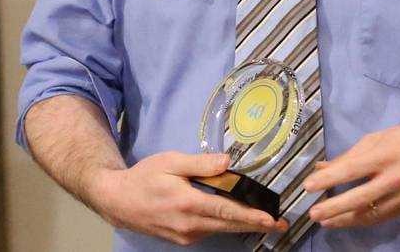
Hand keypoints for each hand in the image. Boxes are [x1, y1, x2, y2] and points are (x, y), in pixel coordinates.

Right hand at [89, 151, 288, 244]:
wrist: (119, 200)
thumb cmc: (145, 176)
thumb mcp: (171, 162)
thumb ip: (201, 164)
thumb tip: (228, 162)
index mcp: (189, 204)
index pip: (227, 211)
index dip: (251, 216)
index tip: (271, 219)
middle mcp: (190, 225)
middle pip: (230, 225)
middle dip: (257, 225)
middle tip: (281, 224)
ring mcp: (186, 235)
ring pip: (220, 229)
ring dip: (242, 224)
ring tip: (264, 220)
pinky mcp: (182, 238)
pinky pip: (209, 230)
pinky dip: (225, 224)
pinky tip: (234, 217)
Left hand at [304, 113, 399, 227]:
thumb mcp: (376, 138)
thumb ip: (349, 155)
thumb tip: (323, 168)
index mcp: (384, 154)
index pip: (351, 169)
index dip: (328, 179)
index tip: (308, 186)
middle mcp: (395, 177)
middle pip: (360, 197)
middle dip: (334, 208)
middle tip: (313, 213)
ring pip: (371, 213)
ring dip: (345, 219)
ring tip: (325, 221)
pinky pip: (382, 217)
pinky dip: (363, 219)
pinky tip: (347, 219)